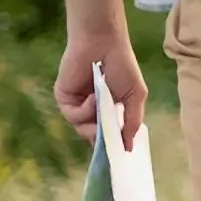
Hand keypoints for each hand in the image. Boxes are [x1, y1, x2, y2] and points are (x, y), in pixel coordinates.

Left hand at [55, 32, 146, 152]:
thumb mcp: (135, 95)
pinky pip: (73, 116)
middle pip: (94, 137)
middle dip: (103, 139)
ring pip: (83, 129)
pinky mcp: (64, 99)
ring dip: (94, 122)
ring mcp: (77, 105)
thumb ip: (132, 122)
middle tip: (110, 139)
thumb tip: (130, 148)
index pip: (108, 135)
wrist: (103, 43)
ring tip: (104, 106)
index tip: (118, 157)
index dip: (112, 145)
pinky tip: (94, 96)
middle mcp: (92, 110)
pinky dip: (85, 110)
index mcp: (109, 109)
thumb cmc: (123, 65)